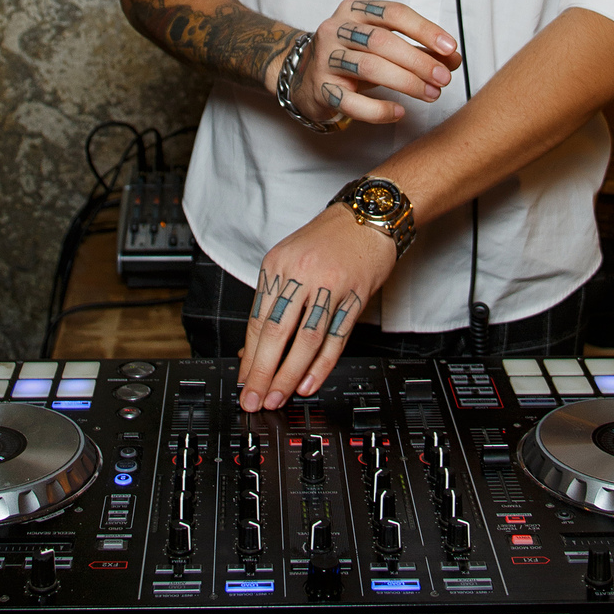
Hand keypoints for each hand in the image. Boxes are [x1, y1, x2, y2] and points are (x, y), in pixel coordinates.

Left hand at [237, 201, 397, 410]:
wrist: (370, 215)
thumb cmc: (331, 238)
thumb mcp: (291, 259)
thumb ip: (274, 301)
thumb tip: (254, 348)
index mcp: (277, 264)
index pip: (257, 319)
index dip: (249, 356)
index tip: (243, 381)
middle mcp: (300, 273)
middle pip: (276, 332)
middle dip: (262, 372)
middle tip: (254, 398)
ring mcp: (329, 284)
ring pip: (304, 339)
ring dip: (289, 375)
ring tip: (279, 397)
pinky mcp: (355, 295)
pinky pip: (335, 337)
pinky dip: (321, 365)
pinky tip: (309, 382)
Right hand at [277, 0, 460, 126]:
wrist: (305, 78)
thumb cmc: (353, 57)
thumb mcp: (384, 45)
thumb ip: (418, 48)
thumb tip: (453, 60)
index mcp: (354, 9)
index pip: (393, 13)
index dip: (424, 30)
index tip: (450, 48)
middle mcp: (335, 28)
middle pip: (382, 41)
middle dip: (418, 60)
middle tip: (444, 78)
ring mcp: (324, 58)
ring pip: (368, 68)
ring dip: (406, 83)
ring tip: (431, 94)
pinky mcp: (320, 89)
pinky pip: (352, 102)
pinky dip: (379, 110)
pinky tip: (399, 112)